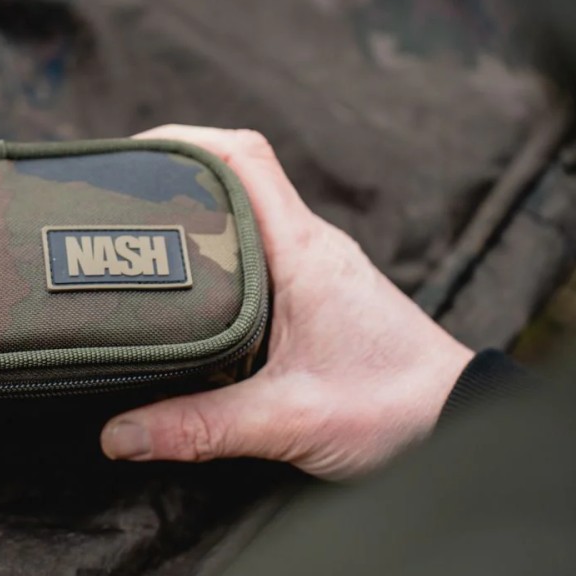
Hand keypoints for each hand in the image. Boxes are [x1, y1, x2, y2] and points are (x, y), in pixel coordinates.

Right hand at [100, 127, 473, 479]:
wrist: (463, 422)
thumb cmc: (397, 407)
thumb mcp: (289, 419)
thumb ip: (201, 427)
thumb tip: (119, 435)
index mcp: (303, 251)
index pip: (242, 158)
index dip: (183, 140)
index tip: (130, 153)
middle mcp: (309, 246)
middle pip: (233, 177)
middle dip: (172, 177)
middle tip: (112, 203)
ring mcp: (316, 268)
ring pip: (244, 217)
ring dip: (194, 217)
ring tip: (133, 243)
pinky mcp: (318, 295)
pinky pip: (258, 254)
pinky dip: (217, 256)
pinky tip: (186, 293)